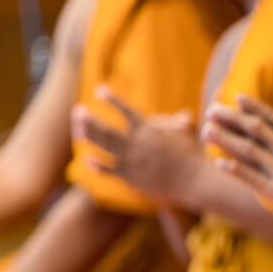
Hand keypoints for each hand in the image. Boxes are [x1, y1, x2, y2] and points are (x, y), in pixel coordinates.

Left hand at [72, 85, 202, 202]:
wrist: (195, 181)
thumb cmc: (193, 156)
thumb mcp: (186, 134)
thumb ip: (178, 124)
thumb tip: (184, 115)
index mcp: (149, 131)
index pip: (126, 111)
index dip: (112, 100)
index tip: (100, 90)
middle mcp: (137, 145)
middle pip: (108, 131)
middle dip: (91, 120)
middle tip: (78, 111)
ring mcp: (133, 163)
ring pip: (106, 149)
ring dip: (90, 138)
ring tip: (78, 129)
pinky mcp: (133, 179)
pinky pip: (111, 171)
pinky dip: (99, 166)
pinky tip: (87, 160)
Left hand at [202, 95, 272, 225]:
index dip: (254, 107)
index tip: (238, 99)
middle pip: (254, 129)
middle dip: (231, 118)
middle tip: (212, 110)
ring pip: (248, 150)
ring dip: (225, 139)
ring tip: (207, 130)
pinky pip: (251, 178)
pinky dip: (234, 169)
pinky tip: (220, 163)